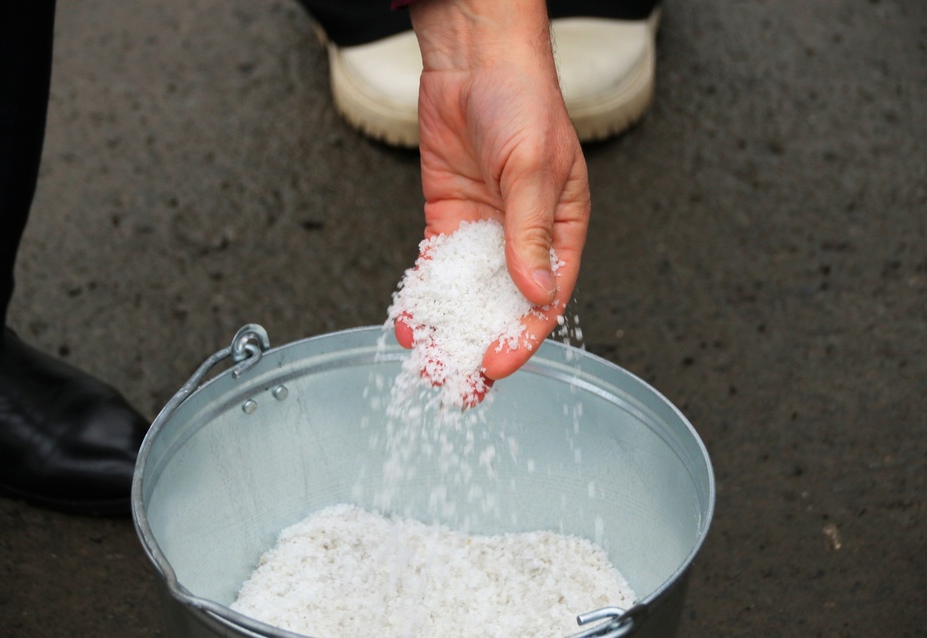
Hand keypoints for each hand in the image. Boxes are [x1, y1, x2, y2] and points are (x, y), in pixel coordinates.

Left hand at [403, 0, 590, 380]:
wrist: (474, 60)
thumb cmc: (523, 101)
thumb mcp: (534, 168)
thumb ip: (530, 233)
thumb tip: (533, 292)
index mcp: (561, 232)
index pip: (545, 300)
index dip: (521, 338)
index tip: (495, 366)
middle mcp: (522, 240)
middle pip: (503, 308)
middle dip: (481, 348)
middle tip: (458, 386)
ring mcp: (483, 233)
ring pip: (466, 296)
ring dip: (448, 331)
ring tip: (426, 363)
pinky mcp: (448, 222)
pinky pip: (435, 269)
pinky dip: (423, 297)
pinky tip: (409, 321)